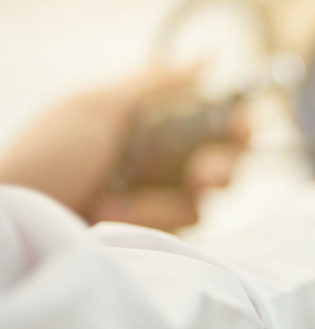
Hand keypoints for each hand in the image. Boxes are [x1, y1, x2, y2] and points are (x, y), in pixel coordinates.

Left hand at [0, 67, 246, 230]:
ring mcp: (157, 201)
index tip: (244, 130)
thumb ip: (157, 84)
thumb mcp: (99, 107)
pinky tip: (110, 216)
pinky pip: (178, 232)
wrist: (20, 213)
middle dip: (221, 169)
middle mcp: (161, 162)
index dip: (238, 126)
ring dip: (162, 201)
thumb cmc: (47, 154)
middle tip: (205, 176)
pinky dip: (146, 222)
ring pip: (202, 202)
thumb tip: (208, 57)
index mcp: (152, 123)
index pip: (214, 122)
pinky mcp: (153, 236)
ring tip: (112, 200)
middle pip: (224, 164)